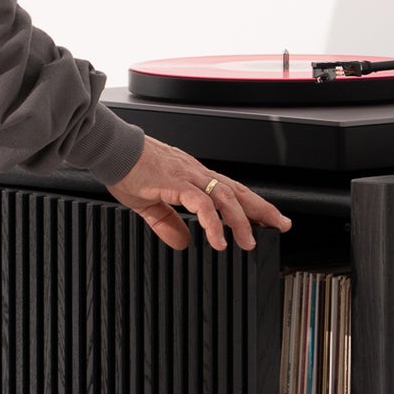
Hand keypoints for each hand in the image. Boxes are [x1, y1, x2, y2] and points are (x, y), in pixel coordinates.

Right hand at [107, 136, 290, 252]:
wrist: (111, 150)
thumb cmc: (126, 169)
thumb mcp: (148, 203)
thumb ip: (167, 224)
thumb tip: (183, 243)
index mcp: (192, 176)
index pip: (230, 190)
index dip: (251, 205)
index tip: (267, 219)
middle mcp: (196, 173)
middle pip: (237, 191)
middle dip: (262, 209)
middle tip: (282, 225)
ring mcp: (188, 176)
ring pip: (225, 197)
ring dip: (241, 220)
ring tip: (249, 242)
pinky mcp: (175, 182)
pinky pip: (201, 203)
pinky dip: (213, 223)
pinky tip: (219, 240)